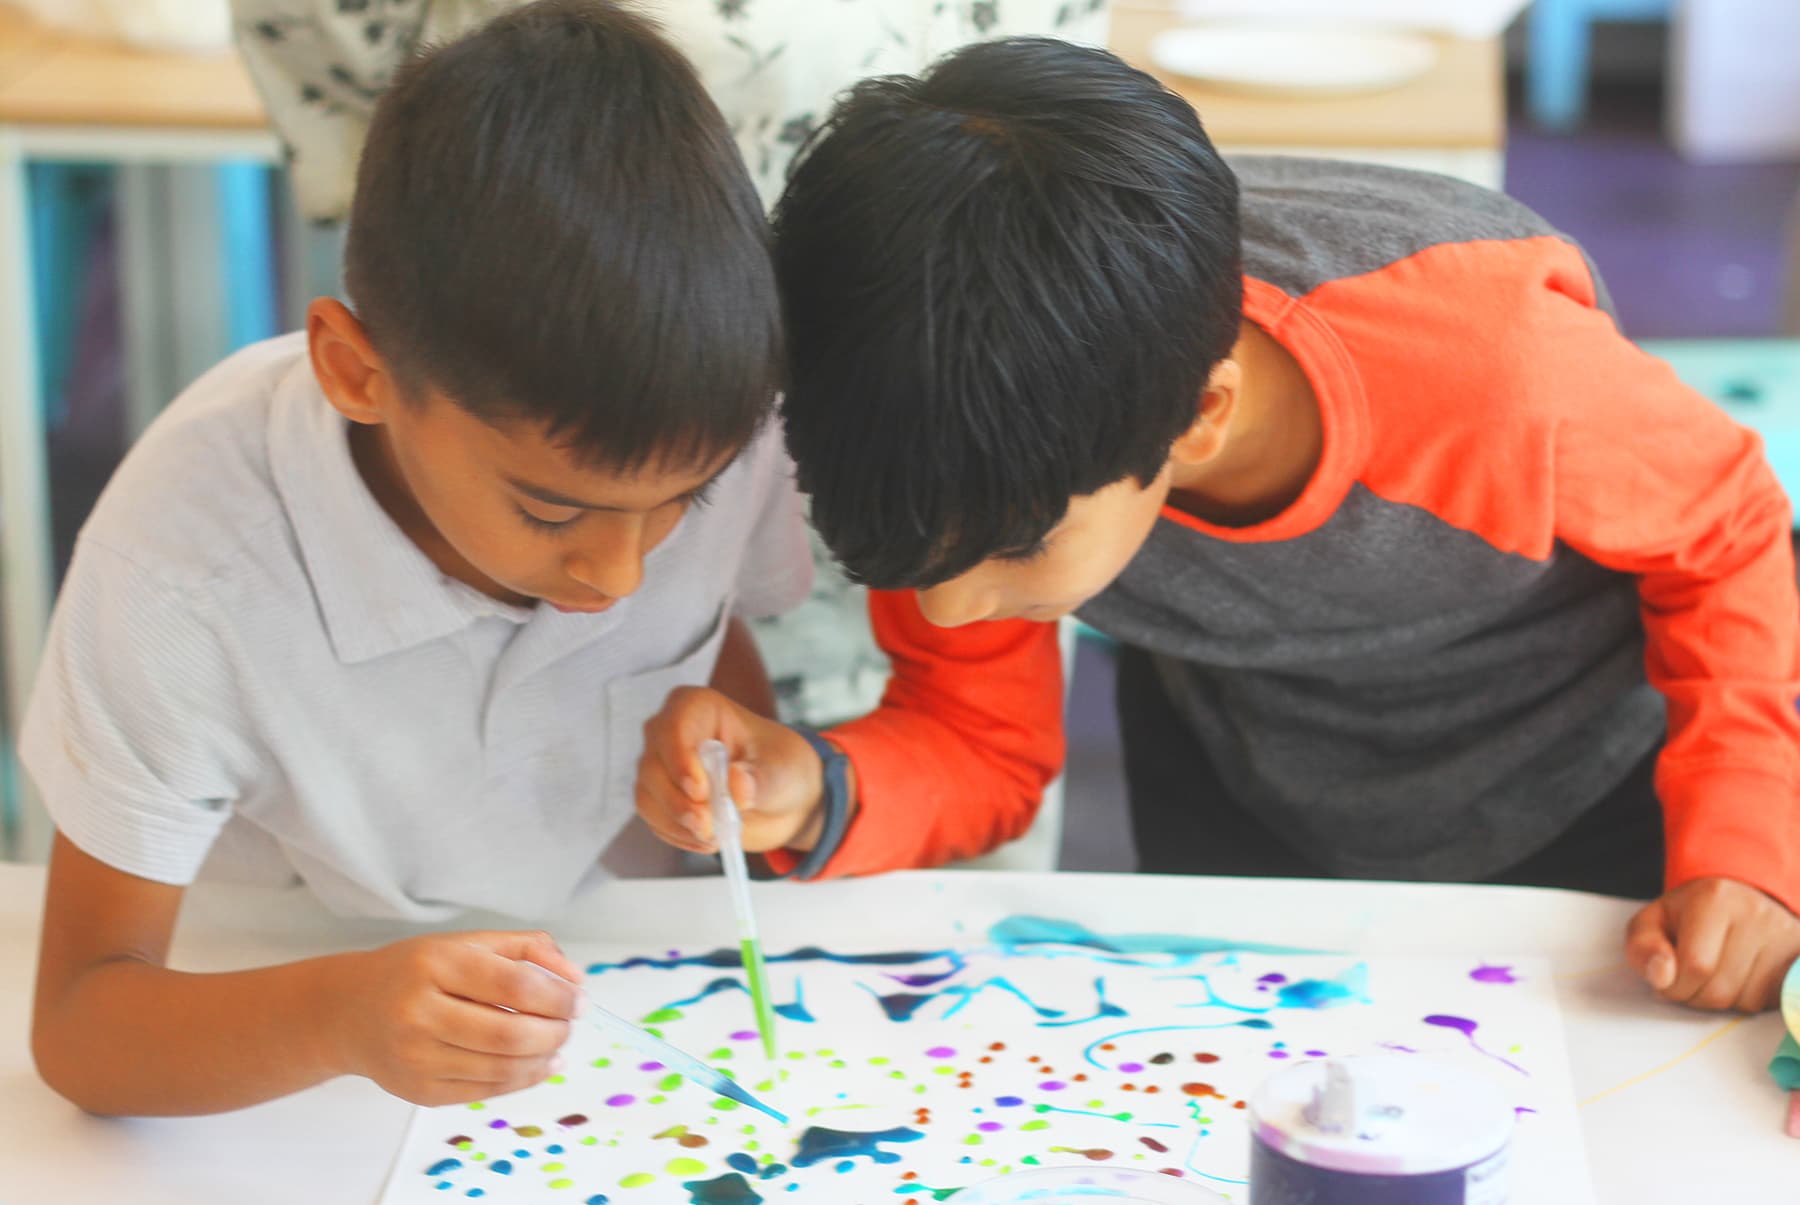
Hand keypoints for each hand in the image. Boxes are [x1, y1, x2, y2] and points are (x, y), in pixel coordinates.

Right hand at [328, 931, 581, 1105]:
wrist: (350, 1012)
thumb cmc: (417, 971)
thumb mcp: (467, 943)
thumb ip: (527, 949)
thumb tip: (576, 978)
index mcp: (434, 965)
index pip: (514, 985)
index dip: (558, 996)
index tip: (580, 999)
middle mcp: (418, 1013)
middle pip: (510, 1032)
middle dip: (555, 1031)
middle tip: (571, 1024)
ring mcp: (415, 1057)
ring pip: (501, 1068)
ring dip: (544, 1058)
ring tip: (558, 1043)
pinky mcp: (418, 1091)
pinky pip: (484, 1090)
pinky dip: (522, 1079)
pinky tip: (539, 1065)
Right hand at [636, 685, 826, 854]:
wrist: (780, 799)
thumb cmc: (780, 768)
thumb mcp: (783, 771)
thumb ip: (760, 778)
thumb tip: (737, 784)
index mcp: (698, 707)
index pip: (673, 726)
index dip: (680, 759)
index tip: (700, 790)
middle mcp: (669, 732)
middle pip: (652, 765)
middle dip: (678, 802)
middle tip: (710, 825)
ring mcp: (659, 766)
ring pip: (647, 796)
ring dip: (679, 823)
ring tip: (716, 836)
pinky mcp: (658, 798)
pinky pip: (654, 820)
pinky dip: (680, 836)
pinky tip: (709, 838)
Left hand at [1625, 877, 1799, 1011]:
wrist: (1737, 896)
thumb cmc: (1688, 914)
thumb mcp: (1652, 922)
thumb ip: (1643, 948)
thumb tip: (1661, 976)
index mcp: (1714, 899)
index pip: (1695, 966)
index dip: (1674, 986)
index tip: (1666, 979)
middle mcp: (1756, 914)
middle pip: (1721, 989)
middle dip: (1694, 996)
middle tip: (1686, 979)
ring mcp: (1785, 935)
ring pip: (1746, 1001)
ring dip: (1721, 1000)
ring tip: (1712, 974)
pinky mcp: (1799, 954)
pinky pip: (1770, 1002)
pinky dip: (1747, 999)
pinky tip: (1737, 979)